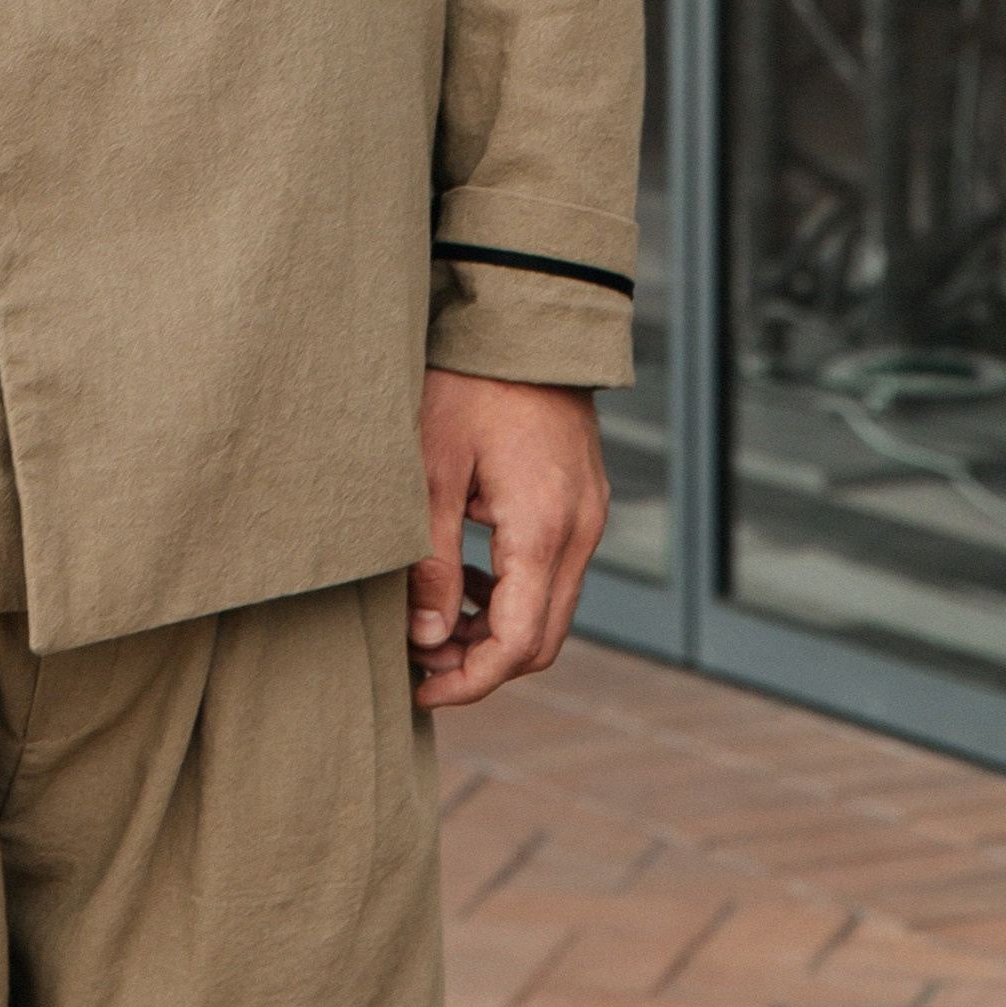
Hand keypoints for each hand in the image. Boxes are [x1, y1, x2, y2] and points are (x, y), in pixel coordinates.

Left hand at [408, 371, 607, 708]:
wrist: (522, 318)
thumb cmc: (467, 382)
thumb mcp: (431, 468)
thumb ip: (432, 560)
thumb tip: (427, 638)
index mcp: (544, 529)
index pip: (518, 645)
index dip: (468, 680)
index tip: (418, 687)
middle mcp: (580, 531)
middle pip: (541, 639)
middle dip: (481, 664)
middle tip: (419, 661)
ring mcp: (587, 516)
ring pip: (550, 608)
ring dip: (496, 630)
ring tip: (433, 623)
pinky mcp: (581, 501)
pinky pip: (554, 572)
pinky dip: (514, 592)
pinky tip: (467, 579)